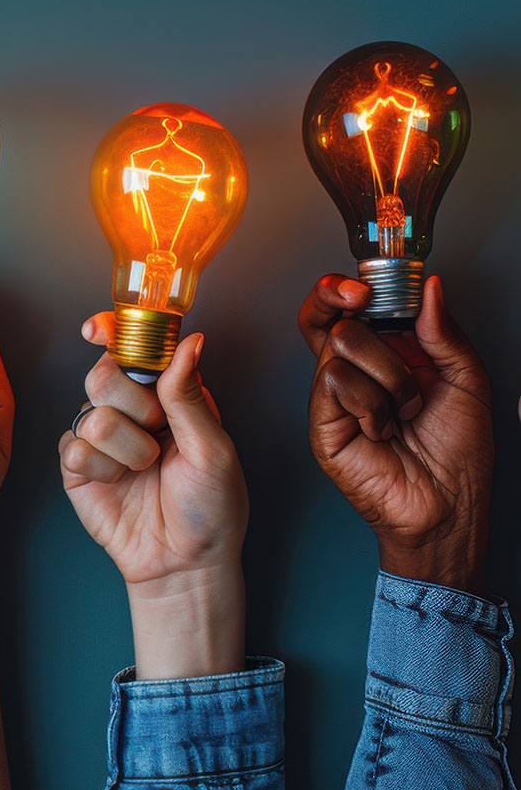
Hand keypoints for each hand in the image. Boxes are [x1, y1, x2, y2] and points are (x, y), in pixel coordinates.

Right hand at [58, 315, 245, 677]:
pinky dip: (104, 469)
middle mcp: (132, 410)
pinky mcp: (78, 466)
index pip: (135, 350)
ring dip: (127, 448)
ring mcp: (102, 437)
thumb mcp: (214, 449)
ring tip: (147, 469)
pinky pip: (74, 447)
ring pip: (91, 413)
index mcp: (168, 395)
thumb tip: (191, 342)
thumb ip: (191, 395)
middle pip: (103, 373)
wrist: (183, 563)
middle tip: (157, 431)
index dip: (114, 331)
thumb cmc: (212, 509)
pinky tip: (122, 484)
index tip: (99, 328)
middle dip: (132, 403)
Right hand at [299, 274, 491, 590]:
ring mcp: (333, 399)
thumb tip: (430, 288)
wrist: (450, 506)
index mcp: (385, 356)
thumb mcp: (468, 380)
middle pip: (330, 317)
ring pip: (341, 346)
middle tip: (364, 304)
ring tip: (404, 408)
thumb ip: (444, 332)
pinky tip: (383, 428)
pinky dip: (371, 403)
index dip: (345, 288)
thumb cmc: (459, 455)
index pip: (347, 310)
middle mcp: (353, 373)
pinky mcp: (322, 424)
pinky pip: (335, 384)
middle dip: (356, 308)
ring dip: (388, 375)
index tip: (366, 283)